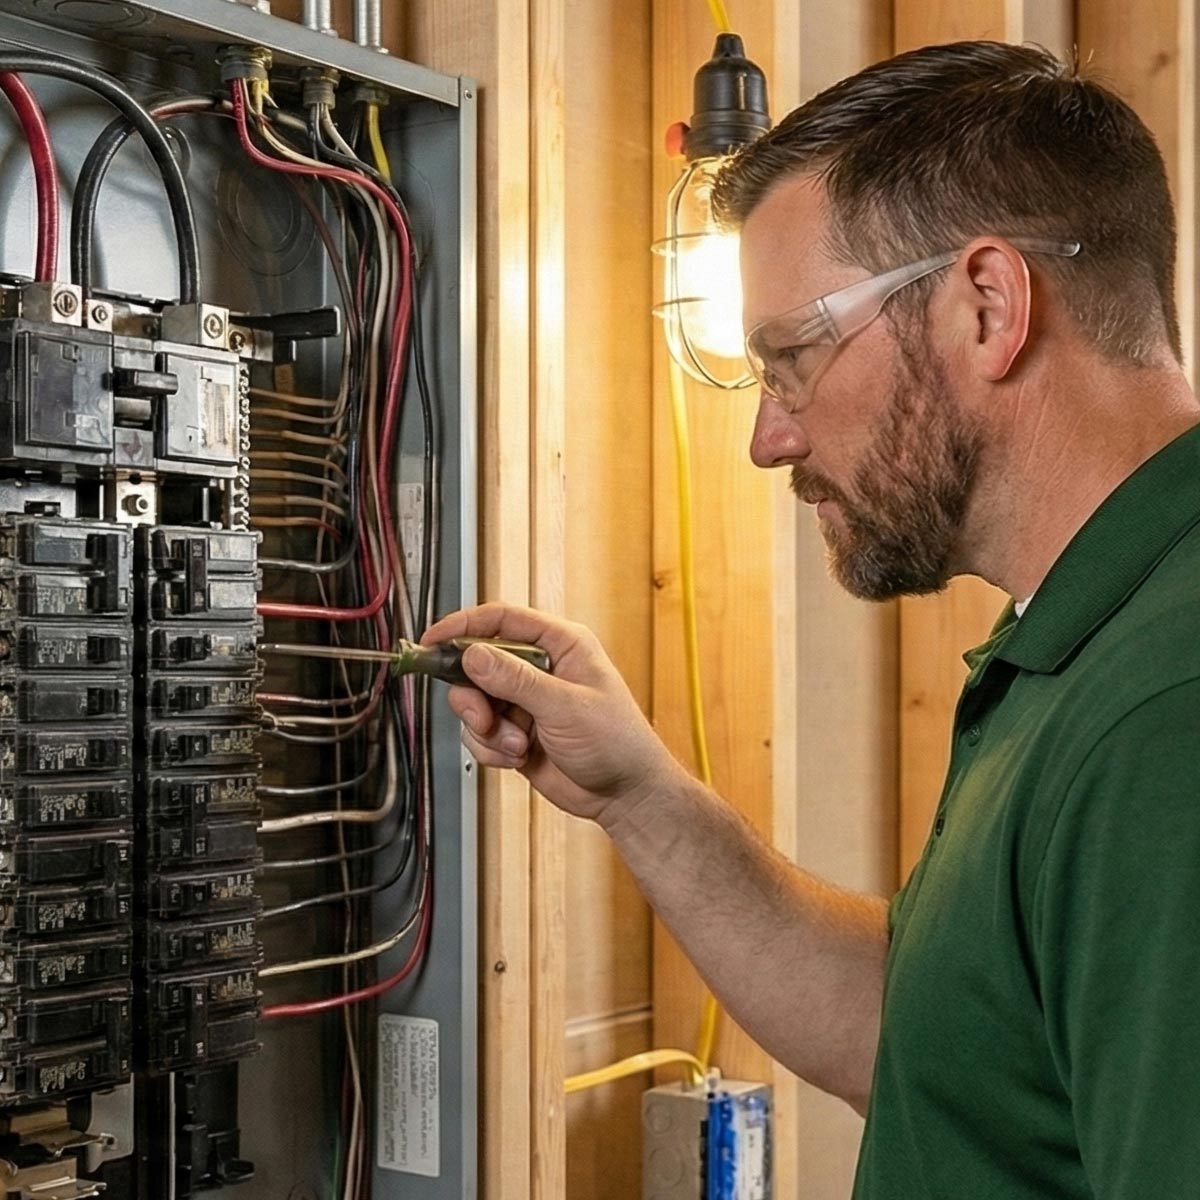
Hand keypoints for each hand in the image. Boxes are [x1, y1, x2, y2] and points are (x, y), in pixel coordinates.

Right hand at [422, 603, 685, 823]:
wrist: (625, 794)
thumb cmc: (615, 741)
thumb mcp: (564, 706)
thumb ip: (515, 680)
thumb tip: (472, 654)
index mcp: (559, 644)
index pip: (501, 620)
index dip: (462, 626)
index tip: (432, 641)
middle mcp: (539, 667)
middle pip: (477, 663)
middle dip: (473, 695)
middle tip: (483, 717)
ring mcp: (525, 700)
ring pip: (474, 701)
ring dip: (487, 729)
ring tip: (515, 747)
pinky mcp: (514, 731)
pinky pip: (480, 732)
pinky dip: (491, 749)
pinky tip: (518, 758)